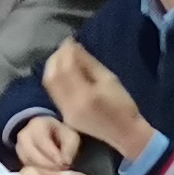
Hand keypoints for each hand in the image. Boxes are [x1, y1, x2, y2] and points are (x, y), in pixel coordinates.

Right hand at [9, 116, 82, 174]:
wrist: (49, 134)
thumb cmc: (61, 134)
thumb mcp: (70, 136)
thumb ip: (69, 148)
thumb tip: (65, 162)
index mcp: (37, 125)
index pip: (42, 141)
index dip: (53, 154)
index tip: (65, 164)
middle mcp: (24, 135)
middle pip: (32, 154)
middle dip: (48, 165)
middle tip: (62, 171)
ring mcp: (19, 148)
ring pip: (29, 163)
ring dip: (44, 171)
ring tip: (58, 174)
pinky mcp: (20, 160)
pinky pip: (28, 169)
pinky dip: (40, 174)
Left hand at [44, 41, 155, 159]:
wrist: (124, 134)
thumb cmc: (122, 105)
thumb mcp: (110, 79)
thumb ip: (89, 63)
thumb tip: (74, 48)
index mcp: (85, 95)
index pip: (66, 68)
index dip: (65, 51)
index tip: (70, 40)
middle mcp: (70, 105)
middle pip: (52, 76)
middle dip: (55, 58)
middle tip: (64, 47)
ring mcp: (64, 112)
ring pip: (49, 85)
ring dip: (52, 67)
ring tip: (62, 56)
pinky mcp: (64, 116)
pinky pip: (54, 93)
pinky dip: (55, 79)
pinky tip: (63, 71)